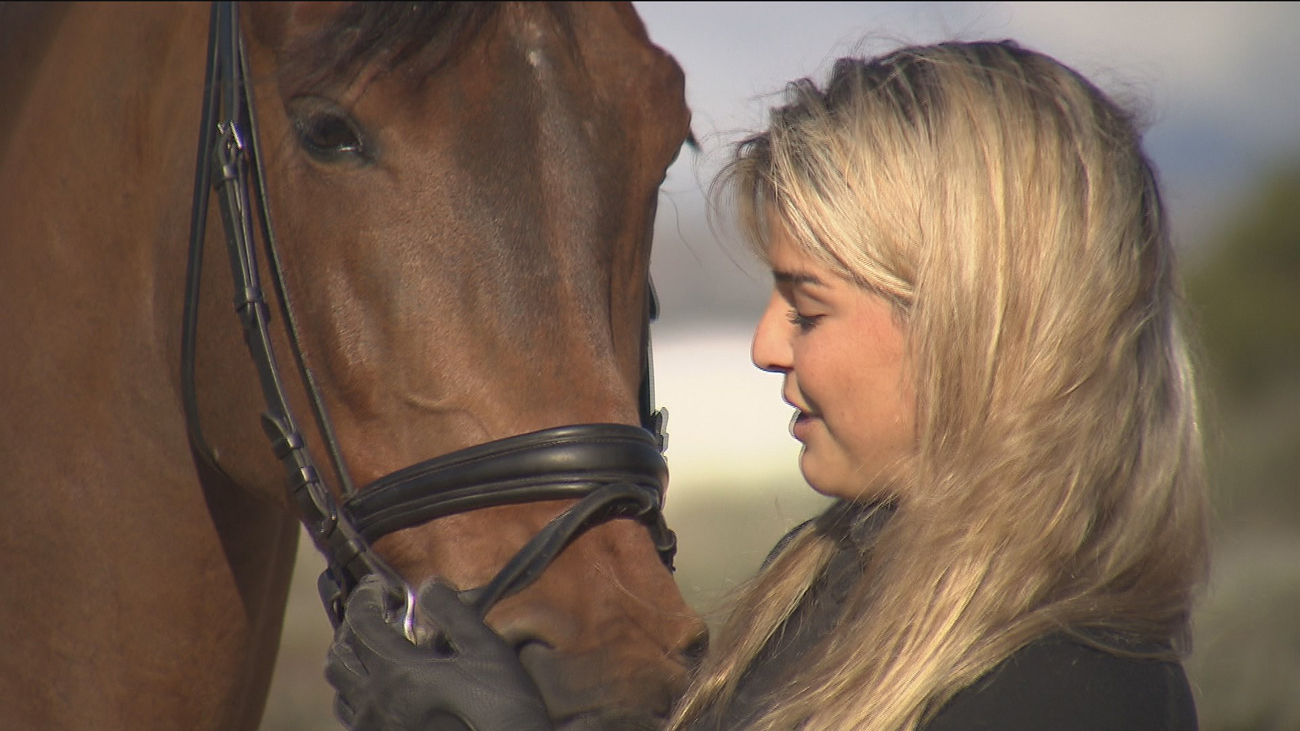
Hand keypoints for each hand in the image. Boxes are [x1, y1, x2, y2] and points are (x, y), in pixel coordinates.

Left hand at [325, 576, 552, 730]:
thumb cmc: (501, 707)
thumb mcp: (486, 649)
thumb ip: (452, 612)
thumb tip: (428, 586)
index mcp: (399, 673)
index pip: (360, 623)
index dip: (365, 596)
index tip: (380, 586)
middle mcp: (376, 703)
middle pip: (338, 658)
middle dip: (352, 629)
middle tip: (377, 618)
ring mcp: (376, 728)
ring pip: (341, 691)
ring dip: (352, 664)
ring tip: (377, 653)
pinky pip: (354, 717)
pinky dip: (360, 694)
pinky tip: (387, 689)